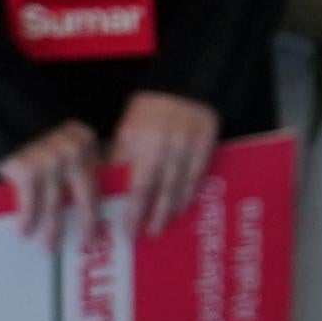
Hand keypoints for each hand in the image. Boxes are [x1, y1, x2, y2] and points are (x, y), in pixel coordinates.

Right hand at [0, 118, 103, 243]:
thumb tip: (85, 202)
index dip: (103, 205)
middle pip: (85, 195)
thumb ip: (74, 164)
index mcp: (85, 142)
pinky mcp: (27, 169)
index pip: (99, 180)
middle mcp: (73, 150)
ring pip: (56, 204)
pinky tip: (23, 231)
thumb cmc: (28, 133)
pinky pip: (30, 203)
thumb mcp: (59, 141)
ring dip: (51, 228)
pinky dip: (27, 219)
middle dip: (86, 223)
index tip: (107, 224)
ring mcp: (51, 160)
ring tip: (49, 246)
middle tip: (86, 242)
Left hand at [107, 92, 222, 235]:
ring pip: (180, 186)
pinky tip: (182, 206)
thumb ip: (122, 158)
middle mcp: (165, 146)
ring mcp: (188, 146)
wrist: (183, 85)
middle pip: (160, 191)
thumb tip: (114, 189)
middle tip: (147, 234)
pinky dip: (189, 193)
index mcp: (141, 142)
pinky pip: (197, 176)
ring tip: (163, 225)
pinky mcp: (206, 144)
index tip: (127, 231)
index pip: (136, 186)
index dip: (133, 212)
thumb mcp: (127, 130)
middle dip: (153, 216)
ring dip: (171, 209)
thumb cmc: (148, 110)